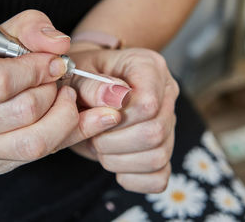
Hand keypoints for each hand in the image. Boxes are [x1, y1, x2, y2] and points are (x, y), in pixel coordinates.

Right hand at [0, 10, 120, 173]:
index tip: (54, 63)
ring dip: (62, 116)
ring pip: (33, 142)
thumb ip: (30, 29)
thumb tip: (59, 43)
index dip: (36, 71)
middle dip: (51, 91)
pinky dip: (66, 135)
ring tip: (64, 97)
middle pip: (22, 112)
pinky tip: (75, 117)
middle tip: (55, 80)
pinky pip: (38, 156)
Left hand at [66, 44, 178, 193]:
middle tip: (93, 133)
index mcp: (149, 67)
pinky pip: (158, 177)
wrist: (83, 89)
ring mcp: (168, 124)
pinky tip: (115, 162)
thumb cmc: (81, 78)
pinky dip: (132, 178)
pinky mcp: (162, 149)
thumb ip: (92, 86)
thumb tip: (115, 98)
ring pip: (158, 156)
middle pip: (154, 132)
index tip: (95, 115)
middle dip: (114, 141)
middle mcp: (166, 94)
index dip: (118, 118)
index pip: (148, 103)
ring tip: (100, 145)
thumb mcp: (76, 74)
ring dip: (119, 160)